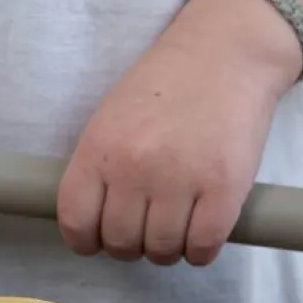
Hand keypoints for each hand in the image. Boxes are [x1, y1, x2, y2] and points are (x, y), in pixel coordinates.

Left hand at [57, 0, 301, 265]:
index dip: (87, 242)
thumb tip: (93, 225)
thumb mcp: (110, 118)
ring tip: (175, 228)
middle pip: (120, 243)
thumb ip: (98, 168)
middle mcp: (134, 168)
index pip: (76, 223)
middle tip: (146, 228)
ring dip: (167, 249)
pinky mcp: (225, 188)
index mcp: (99, 150)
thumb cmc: (165, 86)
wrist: (226, 51)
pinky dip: (200, 252)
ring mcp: (180, 179)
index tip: (99, 240)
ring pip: (161, 250)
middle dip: (131, 245)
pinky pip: (202, 248)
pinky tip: (201, 233)